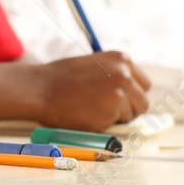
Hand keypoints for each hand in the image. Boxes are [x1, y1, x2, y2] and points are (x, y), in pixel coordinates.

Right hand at [22, 52, 150, 130]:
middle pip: (143, 103)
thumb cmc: (61, 79)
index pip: (143, 85)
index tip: (119, 101)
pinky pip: (116, 125)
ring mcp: (119, 92)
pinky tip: (86, 114)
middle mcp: (124, 74)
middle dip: (128, 111)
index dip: (132, 96)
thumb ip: (114, 75)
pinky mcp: (111, 111)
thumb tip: (130, 95)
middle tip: (106, 111)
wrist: (40, 88)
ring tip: (91, 109)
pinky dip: (104, 125)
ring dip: (116, 118)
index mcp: (121, 59)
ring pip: (131, 116)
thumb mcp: (93, 66)